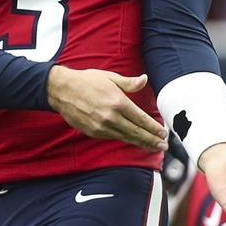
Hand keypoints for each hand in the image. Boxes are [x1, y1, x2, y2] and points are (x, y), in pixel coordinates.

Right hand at [46, 66, 167, 151]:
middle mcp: (111, 117)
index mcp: (118, 102)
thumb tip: (145, 79)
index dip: (153, 127)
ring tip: (153, 148)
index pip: (141, 119)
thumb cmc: (87, 81)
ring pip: (126, 138)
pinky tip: (133, 141)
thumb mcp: (110, 77)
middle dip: (151, 140)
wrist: (62, 90)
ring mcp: (101, 127)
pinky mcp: (93, 132)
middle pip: (136, 132)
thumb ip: (129, 83)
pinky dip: (125, 140)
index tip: (163, 133)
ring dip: (141, 143)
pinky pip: (113, 137)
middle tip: (163, 146)